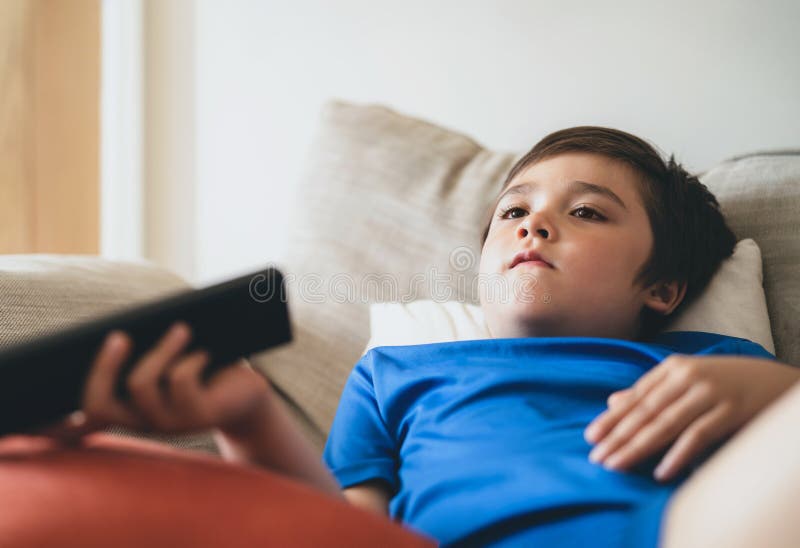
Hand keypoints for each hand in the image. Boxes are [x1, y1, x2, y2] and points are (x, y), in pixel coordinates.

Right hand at [38, 322, 270, 442]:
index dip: (71, 403)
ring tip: (181, 328)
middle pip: (99, 403)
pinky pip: (179, 382)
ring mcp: (168, 423)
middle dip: (105, 366)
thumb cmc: (201, 366)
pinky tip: (206, 353)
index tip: (67, 370)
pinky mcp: (197, 417)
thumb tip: (124, 326)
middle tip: (119, 334)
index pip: (90, 412)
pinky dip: (191, 359)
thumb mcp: (169, 358)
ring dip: (161, 350)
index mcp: (129, 409)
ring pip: (141, 385)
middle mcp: (143, 422)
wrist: (247, 390)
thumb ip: (144, 349)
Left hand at [583, 353, 799, 481]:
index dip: (612, 418)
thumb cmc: (721, 381)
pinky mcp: (731, 410)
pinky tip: (661, 472)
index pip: (636, 397)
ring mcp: (709, 393)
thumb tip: (611, 401)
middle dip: (618, 436)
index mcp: (672, 368)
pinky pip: (699, 435)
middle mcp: (687, 377)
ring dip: (638, 447)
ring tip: (617, 465)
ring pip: (666, 424)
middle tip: (597, 457)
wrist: (773, 379)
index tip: (590, 437)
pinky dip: (678, 454)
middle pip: (646, 412)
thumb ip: (649, 390)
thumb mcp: (684, 379)